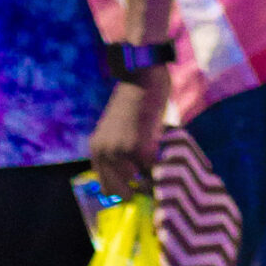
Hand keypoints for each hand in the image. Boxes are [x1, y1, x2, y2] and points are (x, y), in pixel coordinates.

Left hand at [90, 71, 170, 197]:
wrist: (141, 74)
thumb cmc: (135, 97)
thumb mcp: (119, 129)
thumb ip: (122, 151)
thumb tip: (137, 175)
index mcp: (97, 149)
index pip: (106, 187)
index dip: (124, 189)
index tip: (140, 186)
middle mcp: (104, 154)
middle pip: (119, 191)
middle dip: (137, 188)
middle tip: (153, 178)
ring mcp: (120, 151)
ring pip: (139, 180)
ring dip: (151, 173)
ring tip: (161, 158)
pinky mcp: (139, 146)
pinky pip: (154, 166)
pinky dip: (163, 161)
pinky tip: (167, 149)